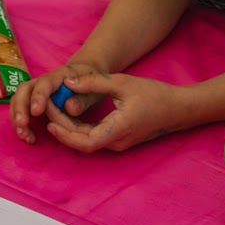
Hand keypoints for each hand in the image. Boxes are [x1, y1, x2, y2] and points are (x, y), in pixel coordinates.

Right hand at [10, 61, 104, 144]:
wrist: (88, 78)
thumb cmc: (93, 85)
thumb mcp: (96, 89)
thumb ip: (84, 99)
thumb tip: (69, 107)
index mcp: (61, 76)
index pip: (45, 82)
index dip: (39, 96)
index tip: (36, 112)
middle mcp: (45, 81)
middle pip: (25, 89)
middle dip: (20, 107)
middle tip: (22, 125)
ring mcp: (38, 91)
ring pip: (20, 99)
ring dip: (18, 117)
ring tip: (24, 136)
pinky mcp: (36, 102)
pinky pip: (23, 110)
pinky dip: (22, 123)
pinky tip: (29, 136)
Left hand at [37, 70, 181, 153]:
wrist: (177, 109)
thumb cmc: (153, 94)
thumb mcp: (122, 83)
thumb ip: (93, 82)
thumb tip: (67, 81)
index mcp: (117, 130)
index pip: (84, 142)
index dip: (64, 134)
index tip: (49, 119)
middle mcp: (116, 142)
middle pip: (81, 142)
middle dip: (61, 126)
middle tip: (46, 107)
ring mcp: (118, 143)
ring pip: (86, 140)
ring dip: (68, 127)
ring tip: (53, 108)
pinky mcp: (118, 139)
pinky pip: (93, 136)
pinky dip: (78, 127)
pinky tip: (68, 113)